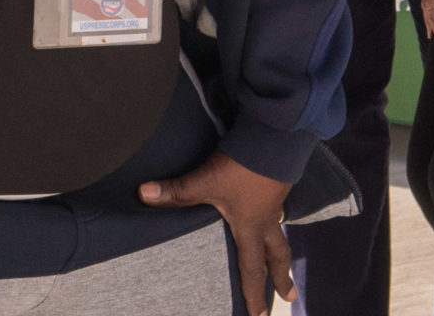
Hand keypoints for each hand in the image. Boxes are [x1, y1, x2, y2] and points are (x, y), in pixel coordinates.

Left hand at [139, 151, 291, 309]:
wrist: (277, 134)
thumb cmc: (243, 166)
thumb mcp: (206, 180)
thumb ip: (177, 191)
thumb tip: (143, 194)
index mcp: (250, 227)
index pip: (252, 268)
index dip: (254, 294)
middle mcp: (265, 218)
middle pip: (277, 255)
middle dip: (281, 278)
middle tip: (290, 298)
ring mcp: (275, 198)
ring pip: (280, 231)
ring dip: (281, 248)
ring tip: (282, 258)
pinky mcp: (278, 179)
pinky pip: (278, 207)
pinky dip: (276, 218)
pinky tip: (271, 210)